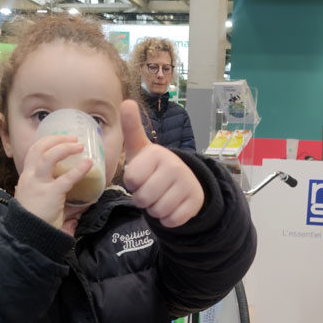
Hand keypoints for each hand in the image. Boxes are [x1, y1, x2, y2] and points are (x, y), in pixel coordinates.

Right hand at [12, 134, 91, 229]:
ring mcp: (39, 184)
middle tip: (72, 138)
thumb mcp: (41, 204)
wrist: (28, 236)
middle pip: (38, 149)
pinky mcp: (51, 193)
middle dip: (55, 139)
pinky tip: (88, 164)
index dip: (46, 142)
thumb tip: (79, 201)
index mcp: (26, 178)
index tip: (59, 138)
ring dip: (64, 148)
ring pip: (48, 157)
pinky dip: (79, 169)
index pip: (33, 153)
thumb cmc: (35, 221)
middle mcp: (30, 177)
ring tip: (79, 145)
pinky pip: (66, 178)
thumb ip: (55, 197)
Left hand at [120, 100, 203, 227]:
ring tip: (160, 197)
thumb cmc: (154, 166)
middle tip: (150, 189)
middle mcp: (175, 166)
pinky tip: (171, 206)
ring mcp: (187, 184)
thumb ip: (131, 128)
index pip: (131, 180)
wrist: (184, 181)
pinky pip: (171, 220)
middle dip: (142, 199)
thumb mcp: (140, 149)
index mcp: (157, 153)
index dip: (132, 182)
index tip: (141, 175)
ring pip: (157, 211)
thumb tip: (127, 102)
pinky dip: (167, 219)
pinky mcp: (195, 202)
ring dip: (154, 209)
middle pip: (142, 198)